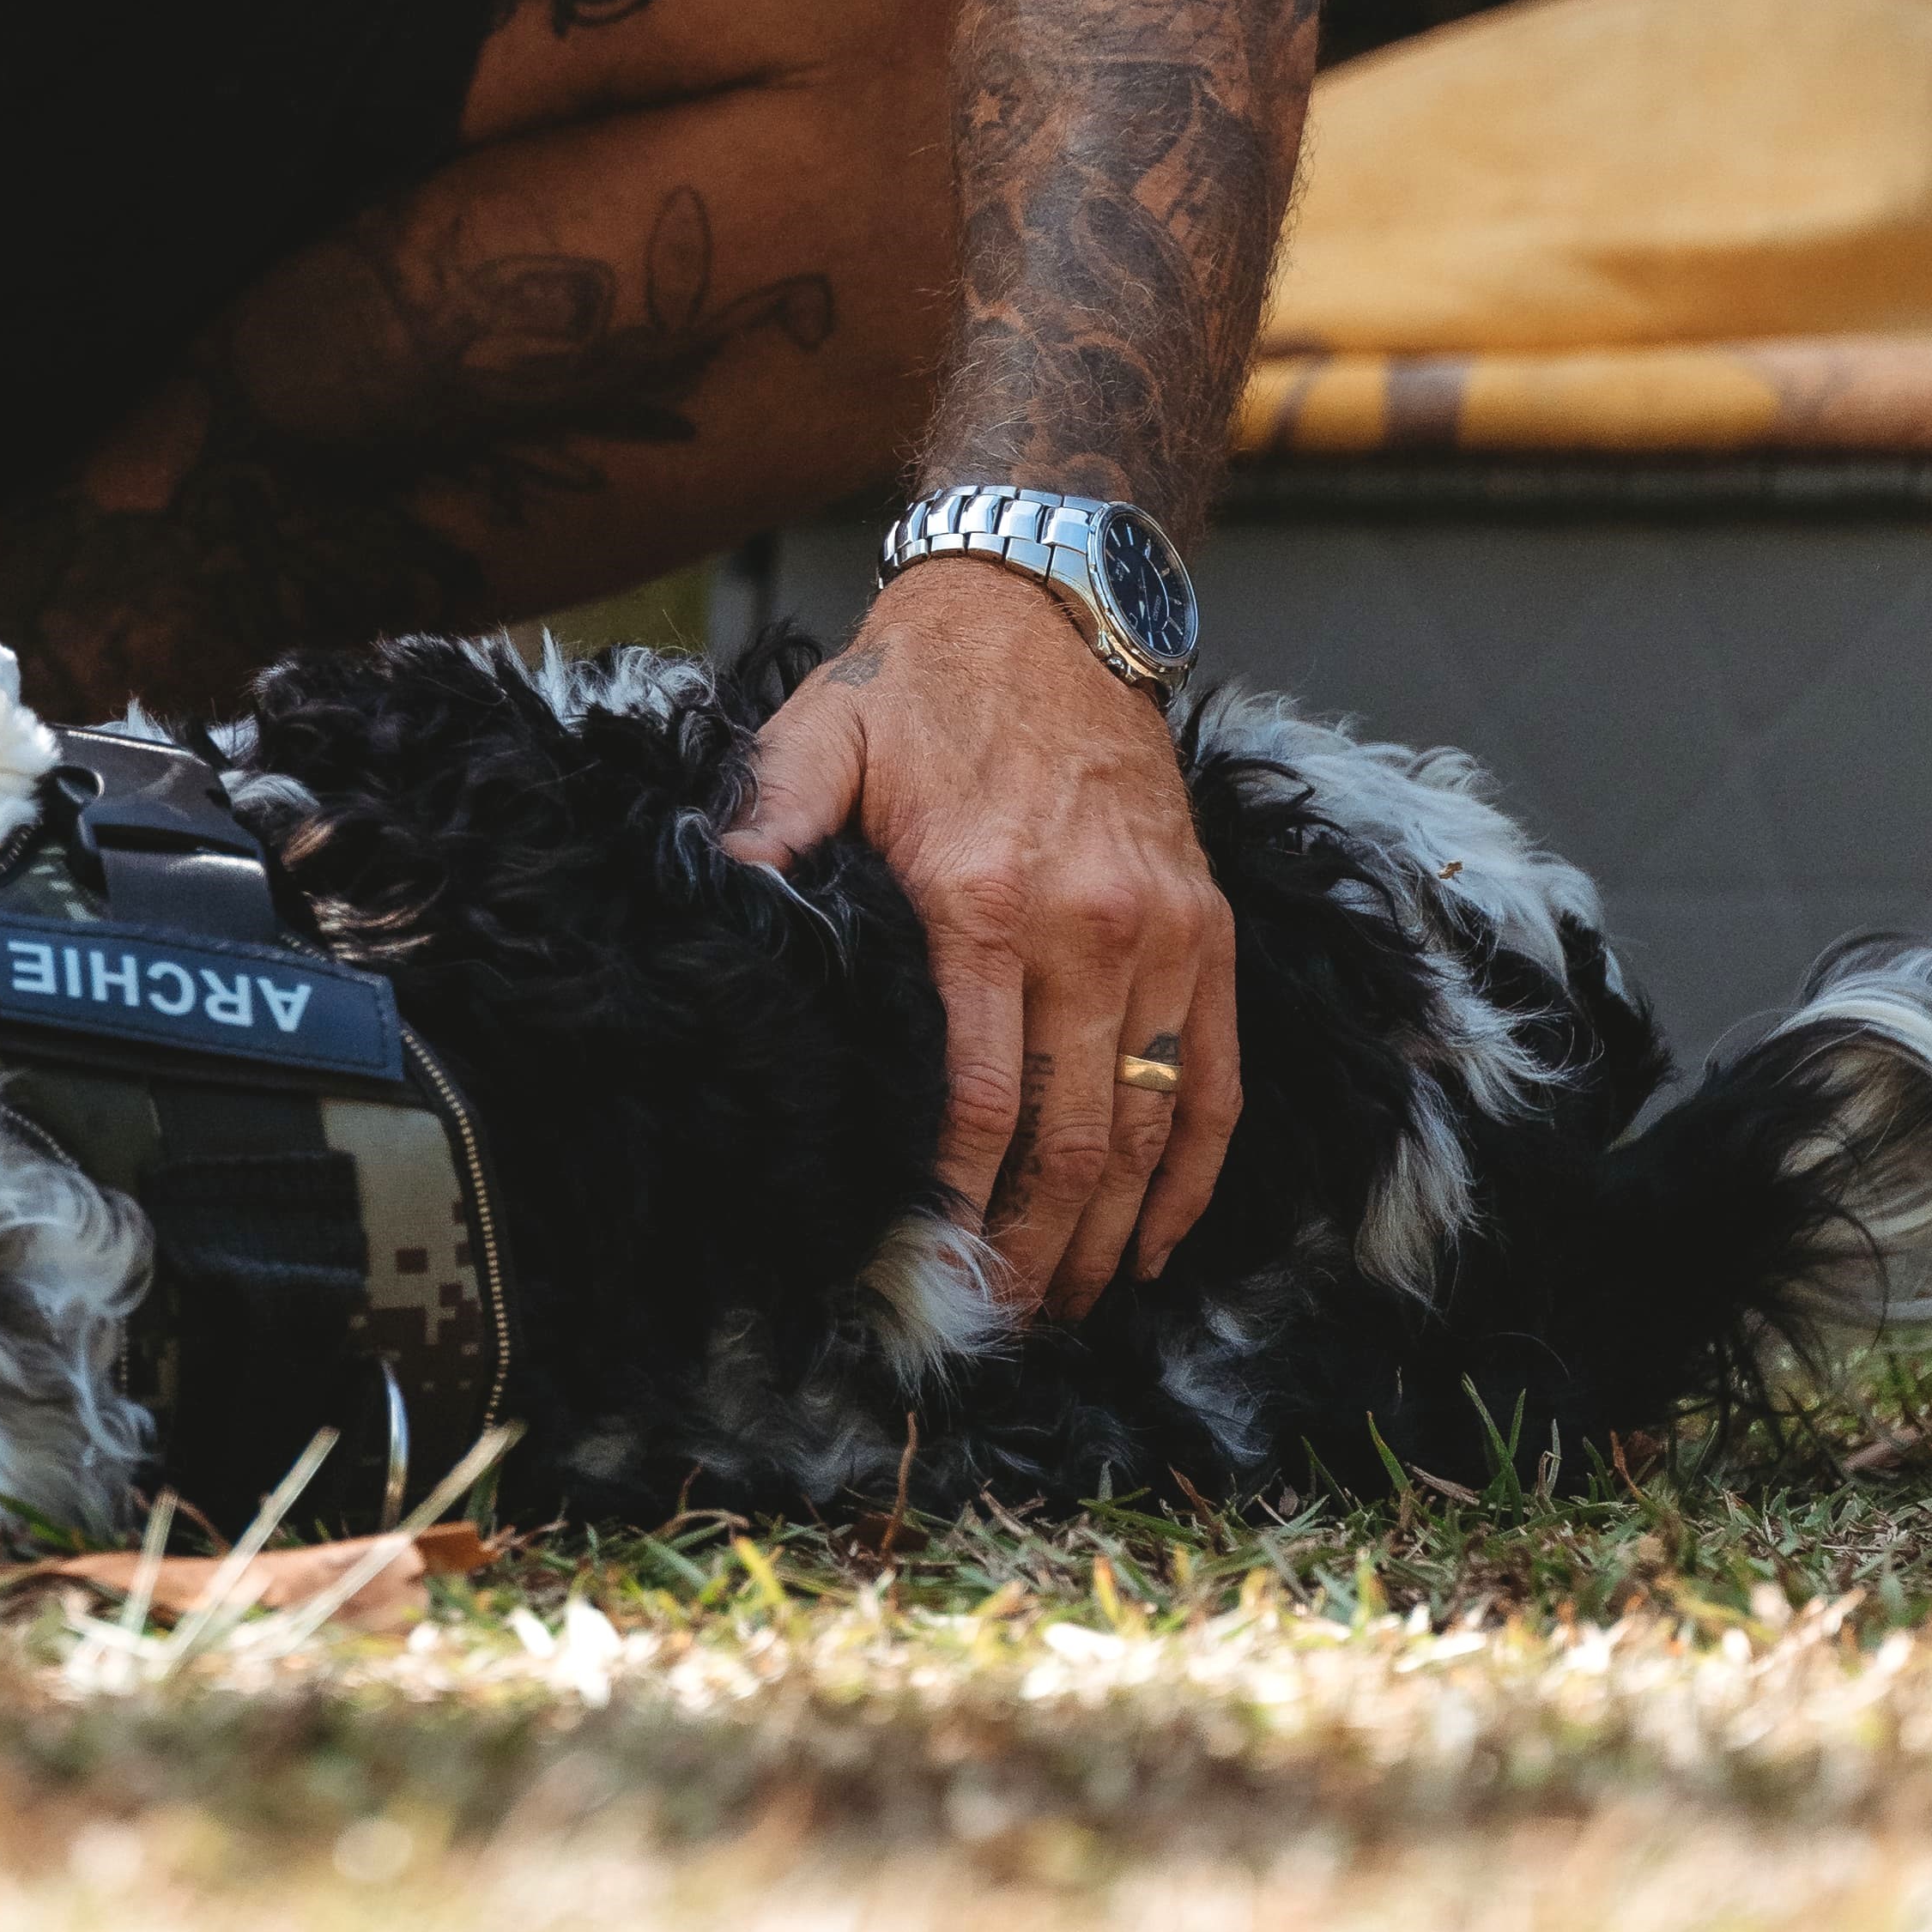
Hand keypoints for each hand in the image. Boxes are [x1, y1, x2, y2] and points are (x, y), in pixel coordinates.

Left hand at [729, 559, 1237, 1324]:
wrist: (1051, 609)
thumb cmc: (922, 685)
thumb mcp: (819, 735)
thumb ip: (766, 825)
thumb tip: (712, 903)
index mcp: (983, 901)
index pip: (979, 1100)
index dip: (958, 1203)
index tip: (928, 1270)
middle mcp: (1088, 930)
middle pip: (1070, 1139)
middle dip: (1034, 1249)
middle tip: (998, 1322)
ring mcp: (1164, 936)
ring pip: (1148, 1128)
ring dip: (1110, 1232)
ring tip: (1068, 1304)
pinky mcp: (1210, 932)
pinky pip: (1219, 1081)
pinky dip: (1193, 1174)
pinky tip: (1157, 1238)